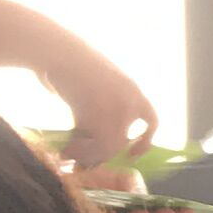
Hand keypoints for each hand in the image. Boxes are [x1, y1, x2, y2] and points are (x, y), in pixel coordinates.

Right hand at [33, 33, 160, 173]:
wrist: (60, 52)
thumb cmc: (75, 64)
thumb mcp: (103, 82)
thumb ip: (107, 107)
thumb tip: (94, 136)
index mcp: (134, 92)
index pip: (152, 121)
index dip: (145, 141)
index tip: (131, 153)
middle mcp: (128, 103)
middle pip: (123, 142)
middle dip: (104, 154)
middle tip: (88, 160)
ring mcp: (112, 110)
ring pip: (106, 147)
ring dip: (87, 154)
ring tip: (71, 153)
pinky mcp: (92, 116)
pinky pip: (88, 144)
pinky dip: (76, 150)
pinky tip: (66, 149)